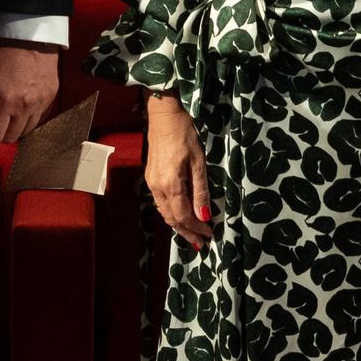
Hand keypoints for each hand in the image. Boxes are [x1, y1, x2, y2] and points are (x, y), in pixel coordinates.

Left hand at [0, 39, 59, 147]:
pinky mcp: (51, 95)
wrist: (26, 32)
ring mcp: (40, 102)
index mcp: (2, 103)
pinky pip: (38, 117)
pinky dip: (27, 118)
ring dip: (13, 128)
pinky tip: (20, 108)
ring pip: (26, 131)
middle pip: (10, 138)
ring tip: (6, 116)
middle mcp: (24, 107)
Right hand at [143, 92, 208, 243]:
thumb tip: (204, 216)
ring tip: (192, 233)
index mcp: (171, 185)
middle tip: (201, 243)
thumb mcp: (199, 162)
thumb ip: (201, 191)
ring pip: (165, 212)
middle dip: (187, 232)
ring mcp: (152, 183)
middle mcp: (157, 188)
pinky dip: (172, 213)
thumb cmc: (185, 135)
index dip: (196, 229)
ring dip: (179, 225)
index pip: (184, 216)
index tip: (209, 236)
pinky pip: (161, 203)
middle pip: (172, 218)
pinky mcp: (151, 178)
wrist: (163, 116)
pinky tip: (180, 214)